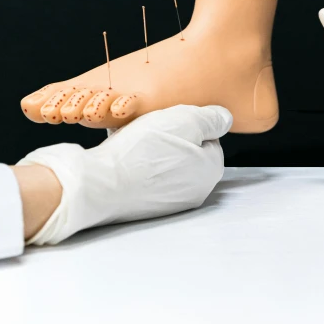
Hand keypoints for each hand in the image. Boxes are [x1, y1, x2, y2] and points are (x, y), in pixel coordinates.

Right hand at [16, 105, 231, 243]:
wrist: (98, 185)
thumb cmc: (143, 152)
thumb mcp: (186, 121)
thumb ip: (212, 118)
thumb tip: (225, 118)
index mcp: (210, 171)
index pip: (209, 137)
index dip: (188, 122)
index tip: (170, 120)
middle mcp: (194, 191)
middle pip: (186, 150)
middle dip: (169, 135)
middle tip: (151, 128)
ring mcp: (167, 201)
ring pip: (164, 161)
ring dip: (150, 147)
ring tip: (133, 139)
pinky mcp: (142, 205)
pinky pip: (144, 174)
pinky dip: (135, 162)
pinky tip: (122, 154)